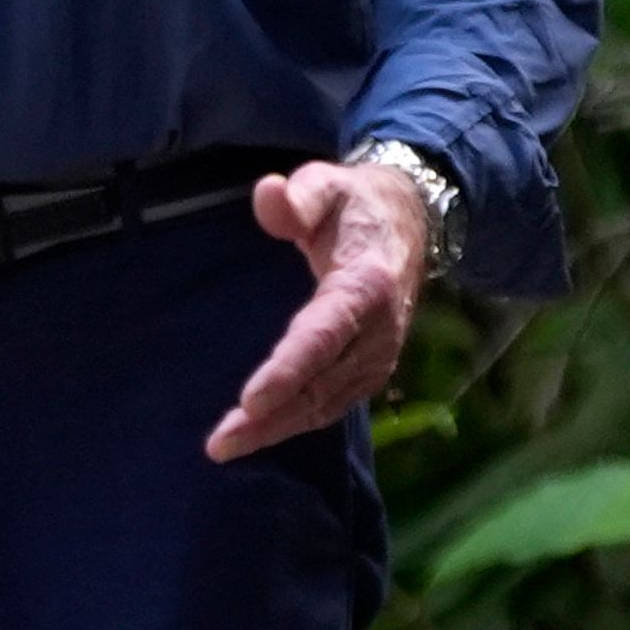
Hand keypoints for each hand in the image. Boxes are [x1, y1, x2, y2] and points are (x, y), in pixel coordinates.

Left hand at [204, 160, 427, 462]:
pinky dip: (296, 422)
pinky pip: (332, 404)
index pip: (324, 335)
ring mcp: (379, 356)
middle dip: (272, 417)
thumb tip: (267, 194)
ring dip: (278, 428)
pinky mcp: (370, 369)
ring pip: (326, 404)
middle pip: (321, 384)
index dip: (289, 370)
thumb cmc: (354, 204)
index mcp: (367, 284)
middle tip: (220, 442)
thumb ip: (298, 196)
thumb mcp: (328, 183)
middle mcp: (379, 331)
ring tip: (227, 446)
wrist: (409, 223)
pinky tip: (260, 434)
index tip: (251, 399)